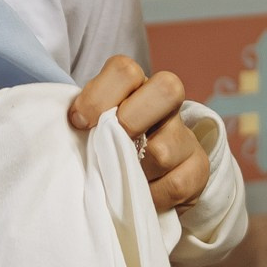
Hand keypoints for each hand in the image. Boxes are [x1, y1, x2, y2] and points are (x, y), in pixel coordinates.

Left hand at [71, 55, 210, 212]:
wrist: (145, 182)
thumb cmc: (107, 150)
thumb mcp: (91, 131)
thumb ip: (83, 124)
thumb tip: (68, 131)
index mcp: (134, 86)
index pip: (124, 70)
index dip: (98, 96)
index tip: (78, 123)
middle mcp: (165, 104)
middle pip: (166, 88)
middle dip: (131, 120)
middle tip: (110, 147)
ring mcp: (185, 135)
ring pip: (163, 150)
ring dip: (135, 172)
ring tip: (122, 180)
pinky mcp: (198, 168)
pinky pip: (175, 185)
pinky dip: (151, 196)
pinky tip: (141, 195)